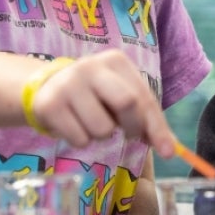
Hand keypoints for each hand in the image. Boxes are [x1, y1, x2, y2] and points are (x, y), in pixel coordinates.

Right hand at [30, 49, 174, 157]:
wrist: (44, 88)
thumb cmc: (92, 95)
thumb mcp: (117, 95)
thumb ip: (143, 116)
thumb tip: (169, 147)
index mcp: (115, 62)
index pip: (144, 96)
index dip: (158, 127)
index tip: (168, 153)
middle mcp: (91, 67)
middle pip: (126, 103)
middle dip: (132, 127)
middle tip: (127, 135)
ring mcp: (68, 84)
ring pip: (102, 128)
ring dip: (102, 136)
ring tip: (93, 124)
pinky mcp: (49, 104)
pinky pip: (79, 138)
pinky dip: (82, 140)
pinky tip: (74, 126)